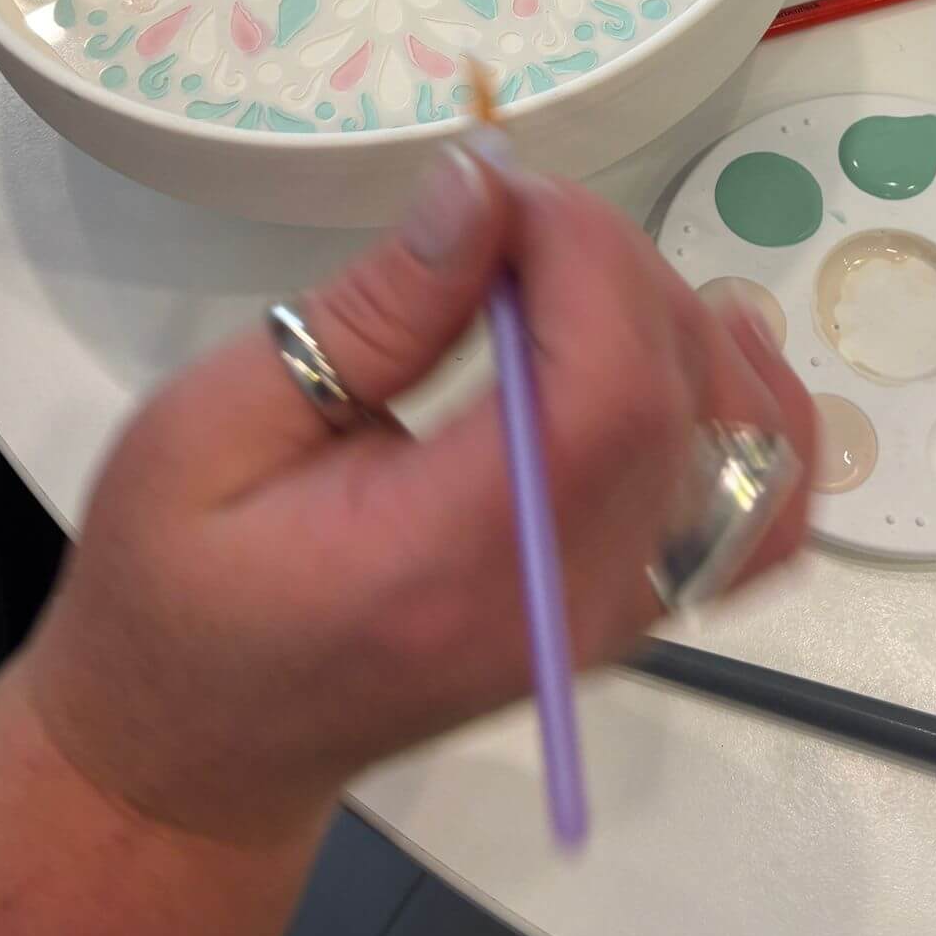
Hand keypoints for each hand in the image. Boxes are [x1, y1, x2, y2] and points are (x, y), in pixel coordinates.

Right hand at [20, 153, 815, 847]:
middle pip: (683, 401)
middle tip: (503, 220)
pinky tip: (688, 345)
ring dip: (675, 319)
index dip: (586, 258)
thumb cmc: (176, 589)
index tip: (501, 190)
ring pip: (747, 445)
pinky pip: (760, 517)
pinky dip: (753, 412)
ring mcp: (617, 620)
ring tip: (558, 283)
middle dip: (614, 265)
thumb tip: (486, 185)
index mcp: (451, 567)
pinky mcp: (632, 613)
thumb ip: (372, 309)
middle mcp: (567, 607)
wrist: (198, 749)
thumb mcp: (217, 423)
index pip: (608, 396)